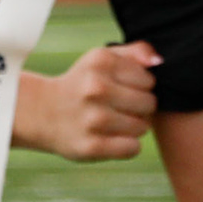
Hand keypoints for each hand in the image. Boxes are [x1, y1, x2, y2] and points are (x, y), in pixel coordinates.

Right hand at [27, 40, 159, 160]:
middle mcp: (96, 88)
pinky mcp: (92, 146)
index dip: (139, 86)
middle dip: (139, 107)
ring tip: (114, 122)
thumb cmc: (83, 84)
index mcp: (101, 62)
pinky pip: (133, 148)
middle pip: (149, 103)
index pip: (149, 80)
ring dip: (133, 127)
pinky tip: (111, 138)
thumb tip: (159, 62)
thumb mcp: (102, 59)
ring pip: (143, 127)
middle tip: (119, 107)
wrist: (43, 112)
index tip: (122, 89)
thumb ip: (134, 53)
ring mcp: (93, 119)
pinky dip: (127, 146)